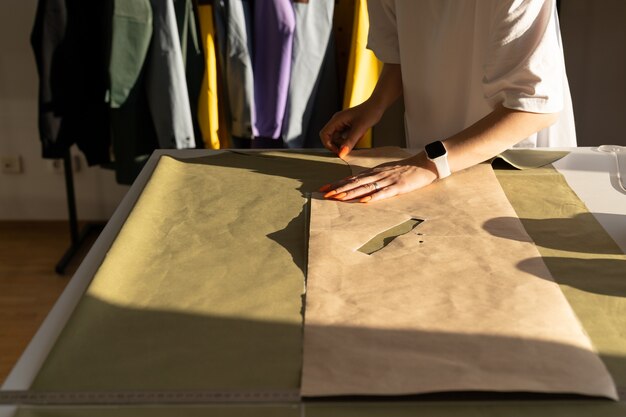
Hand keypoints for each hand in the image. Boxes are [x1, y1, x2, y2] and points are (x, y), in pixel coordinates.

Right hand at [319, 101, 382, 157]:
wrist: (377, 105)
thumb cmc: (369, 112)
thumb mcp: (360, 128)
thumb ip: (350, 141)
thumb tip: (341, 154)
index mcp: (337, 119)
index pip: (324, 134)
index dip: (328, 145)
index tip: (338, 151)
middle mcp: (337, 121)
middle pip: (329, 137)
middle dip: (337, 145)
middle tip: (348, 148)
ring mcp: (341, 123)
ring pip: (337, 138)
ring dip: (344, 143)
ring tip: (356, 140)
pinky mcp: (347, 126)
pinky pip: (344, 136)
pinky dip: (349, 140)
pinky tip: (357, 137)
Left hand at [320, 153, 438, 202]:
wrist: (425, 163)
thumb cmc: (406, 169)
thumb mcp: (386, 172)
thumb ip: (373, 178)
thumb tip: (358, 186)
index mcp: (374, 172)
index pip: (352, 178)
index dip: (337, 183)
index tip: (324, 188)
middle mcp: (378, 175)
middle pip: (355, 182)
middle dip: (339, 189)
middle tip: (325, 194)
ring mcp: (388, 180)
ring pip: (366, 187)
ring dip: (351, 193)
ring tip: (338, 198)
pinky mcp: (399, 186)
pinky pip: (384, 192)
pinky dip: (374, 197)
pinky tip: (364, 201)